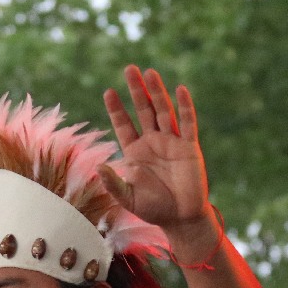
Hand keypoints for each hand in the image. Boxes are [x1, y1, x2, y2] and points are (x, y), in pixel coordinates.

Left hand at [101, 65, 210, 230]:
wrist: (181, 218)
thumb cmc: (153, 209)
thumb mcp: (128, 198)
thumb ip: (114, 183)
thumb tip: (98, 166)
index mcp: (135, 152)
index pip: (124, 125)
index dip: (116, 109)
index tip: (108, 91)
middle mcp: (153, 142)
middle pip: (143, 110)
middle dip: (136, 90)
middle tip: (129, 69)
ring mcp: (172, 142)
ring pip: (163, 111)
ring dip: (157, 92)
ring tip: (149, 72)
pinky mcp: (189, 147)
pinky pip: (187, 123)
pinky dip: (185, 106)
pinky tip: (180, 89)